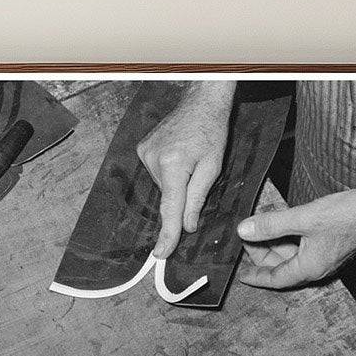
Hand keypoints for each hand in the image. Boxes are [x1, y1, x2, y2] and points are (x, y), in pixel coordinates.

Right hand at [137, 81, 235, 256]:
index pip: (170, 209)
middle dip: (182, 196)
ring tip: (189, 159)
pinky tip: (179, 156)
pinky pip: (156, 173)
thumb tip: (187, 225)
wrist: (200, 102)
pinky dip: (168, 172)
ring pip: (163, 186)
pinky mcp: (142, 149)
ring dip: (176, 182)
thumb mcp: (213, 167)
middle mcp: (153, 160)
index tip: (161, 253)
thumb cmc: (211, 131)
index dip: (168, 233)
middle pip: (167, 197)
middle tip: (196, 173)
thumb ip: (197, 198)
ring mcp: (145, 153)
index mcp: (173, 165)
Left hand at [237, 178, 355, 288]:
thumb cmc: (350, 214)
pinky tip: (283, 221)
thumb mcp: (304, 218)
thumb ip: (271, 225)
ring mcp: (326, 254)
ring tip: (259, 227)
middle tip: (246, 237)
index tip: (240, 274)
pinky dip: (290, 236)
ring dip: (275, 242)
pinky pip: (303, 244)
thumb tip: (244, 230)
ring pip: (292, 254)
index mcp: (309, 268)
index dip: (255, 276)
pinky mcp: (332, 242)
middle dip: (262, 253)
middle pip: (282, 266)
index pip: (275, 279)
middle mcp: (317, 266)